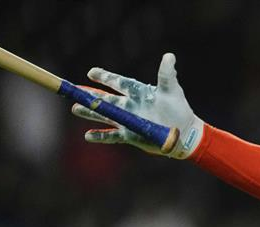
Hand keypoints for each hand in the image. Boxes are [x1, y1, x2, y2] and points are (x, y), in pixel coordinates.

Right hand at [72, 53, 203, 158]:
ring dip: (90, 113)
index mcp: (138, 92)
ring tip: (75, 108)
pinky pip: (111, 135)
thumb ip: (167, 74)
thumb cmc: (179, 109)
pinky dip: (100, 136)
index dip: (105, 77)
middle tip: (75, 91)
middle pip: (106, 99)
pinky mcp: (130, 135)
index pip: (118, 82)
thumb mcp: (172, 91)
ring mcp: (128, 120)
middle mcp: (130, 105)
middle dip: (91, 95)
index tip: (92, 72)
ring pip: (104, 115)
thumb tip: (169, 56)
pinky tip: (87, 136)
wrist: (184, 133)